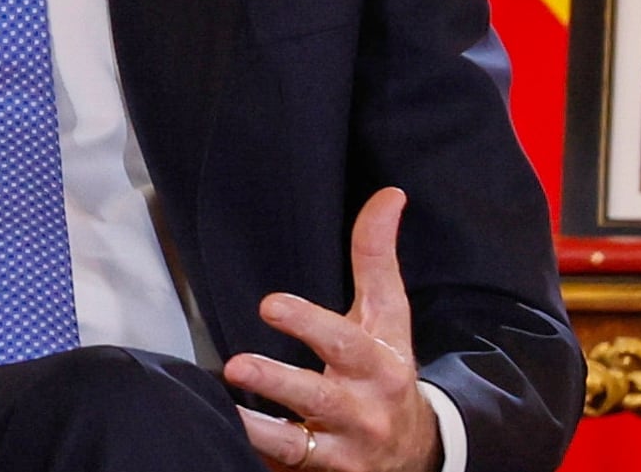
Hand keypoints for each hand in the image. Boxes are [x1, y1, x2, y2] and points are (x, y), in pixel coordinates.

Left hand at [223, 188, 439, 471]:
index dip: (309, 322)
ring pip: (300, 444)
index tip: (270, 304)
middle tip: (237, 364)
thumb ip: (376, 257)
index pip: (346, 340)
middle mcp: (364, 407)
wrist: (416, 452)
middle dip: (280, 382)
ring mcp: (345, 448)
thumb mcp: (388, 316)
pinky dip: (258, 454)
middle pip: (322, 396)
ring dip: (260, 428)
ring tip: (226, 408)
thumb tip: (389, 195)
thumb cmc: (387, 368)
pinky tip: (224, 435)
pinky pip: (289, 467)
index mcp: (380, 362)